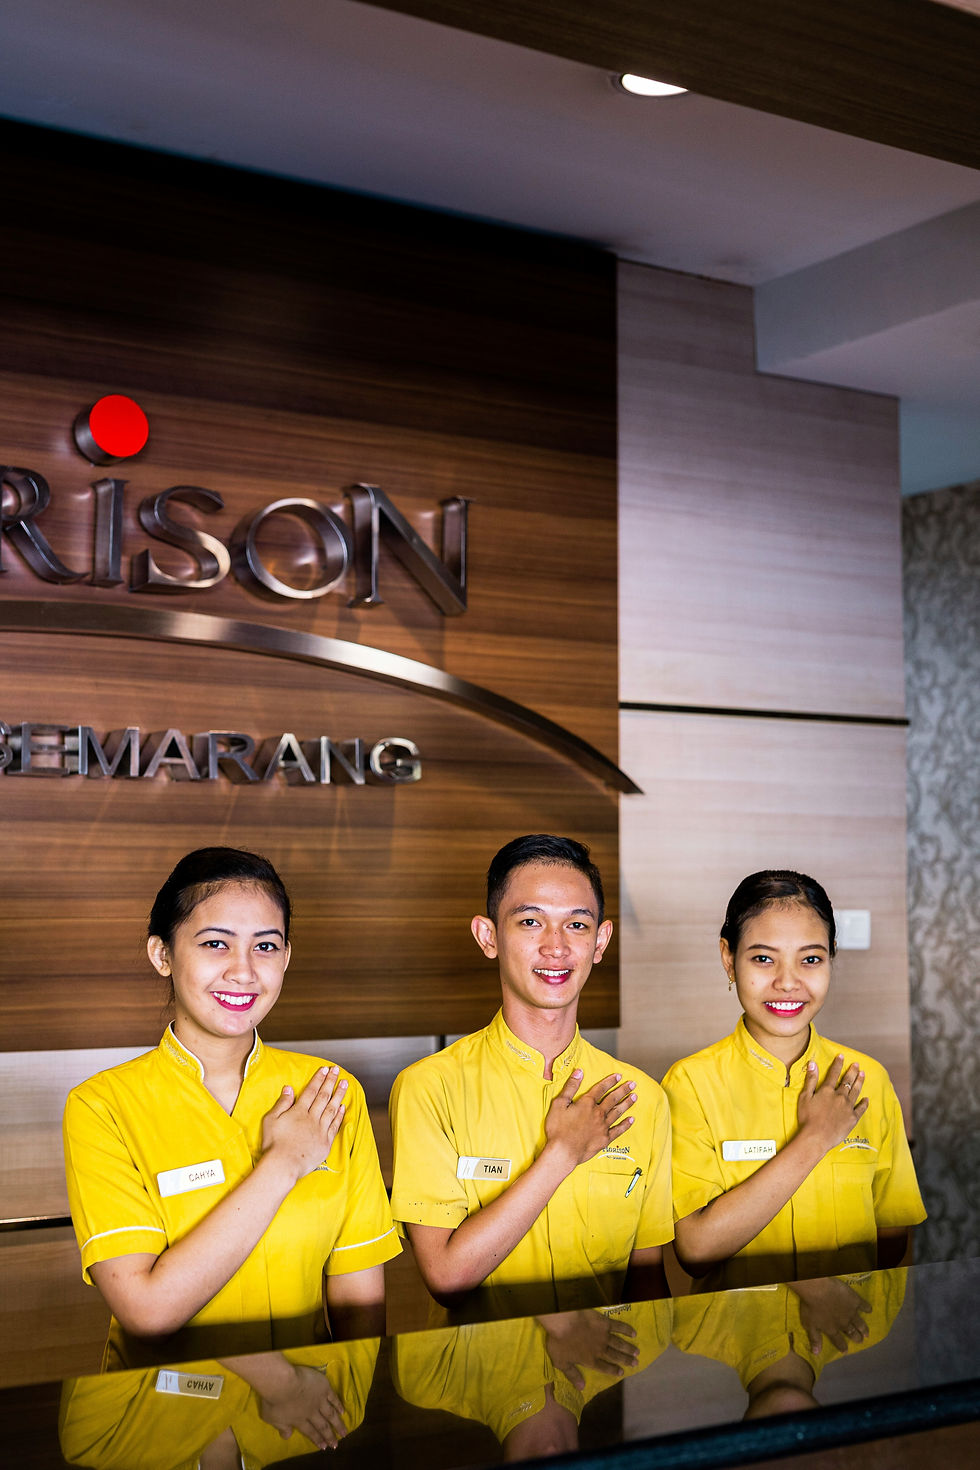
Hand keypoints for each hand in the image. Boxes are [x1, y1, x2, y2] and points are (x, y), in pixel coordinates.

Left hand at [257, 1363, 346, 1450]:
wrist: (283, 1383)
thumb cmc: (273, 1400)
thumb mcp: (271, 1418)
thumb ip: (281, 1427)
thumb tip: (287, 1436)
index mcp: (299, 1420)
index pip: (310, 1432)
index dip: (317, 1440)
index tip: (324, 1447)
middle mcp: (311, 1413)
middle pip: (322, 1426)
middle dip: (330, 1436)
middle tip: (336, 1445)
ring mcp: (319, 1400)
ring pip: (331, 1414)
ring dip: (338, 1424)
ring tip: (344, 1432)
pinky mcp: (324, 1387)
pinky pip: (333, 1398)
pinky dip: (338, 1405)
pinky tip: (342, 1411)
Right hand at [261, 1066, 347, 1181]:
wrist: (283, 1165)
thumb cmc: (274, 1144)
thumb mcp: (271, 1120)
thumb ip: (282, 1103)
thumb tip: (289, 1088)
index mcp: (298, 1111)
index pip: (311, 1091)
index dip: (318, 1079)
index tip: (325, 1069)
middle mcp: (312, 1118)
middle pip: (323, 1096)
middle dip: (331, 1082)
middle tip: (337, 1071)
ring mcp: (320, 1130)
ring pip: (332, 1108)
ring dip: (339, 1095)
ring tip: (345, 1084)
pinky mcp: (325, 1143)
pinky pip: (335, 1126)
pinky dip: (340, 1115)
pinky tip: (343, 1107)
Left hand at [539, 1310, 638, 1390]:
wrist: (564, 1321)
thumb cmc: (560, 1342)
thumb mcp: (561, 1363)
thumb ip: (572, 1375)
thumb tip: (581, 1388)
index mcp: (590, 1360)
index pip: (605, 1367)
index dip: (613, 1370)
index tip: (622, 1372)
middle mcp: (600, 1350)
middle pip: (616, 1356)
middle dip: (626, 1360)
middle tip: (636, 1363)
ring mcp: (604, 1336)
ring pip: (619, 1343)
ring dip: (628, 1348)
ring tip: (637, 1352)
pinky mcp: (604, 1322)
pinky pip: (618, 1327)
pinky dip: (626, 1330)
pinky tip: (633, 1332)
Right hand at [544, 1070, 635, 1168]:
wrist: (563, 1152)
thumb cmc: (558, 1128)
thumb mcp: (559, 1103)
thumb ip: (570, 1087)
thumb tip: (579, 1072)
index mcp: (587, 1103)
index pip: (601, 1088)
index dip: (610, 1081)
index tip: (619, 1076)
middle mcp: (598, 1113)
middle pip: (613, 1099)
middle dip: (623, 1090)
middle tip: (633, 1084)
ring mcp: (603, 1127)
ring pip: (618, 1112)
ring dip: (627, 1104)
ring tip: (634, 1097)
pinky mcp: (604, 1139)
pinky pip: (618, 1130)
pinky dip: (626, 1125)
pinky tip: (631, 1120)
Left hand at [790, 1277, 871, 1354]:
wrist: (818, 1290)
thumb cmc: (810, 1306)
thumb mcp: (809, 1324)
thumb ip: (814, 1338)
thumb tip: (816, 1353)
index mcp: (832, 1329)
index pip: (838, 1341)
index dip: (842, 1346)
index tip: (846, 1351)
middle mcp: (843, 1323)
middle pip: (852, 1333)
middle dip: (856, 1338)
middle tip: (861, 1340)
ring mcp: (850, 1312)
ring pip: (860, 1323)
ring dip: (864, 1328)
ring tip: (866, 1332)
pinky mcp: (855, 1301)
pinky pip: (863, 1306)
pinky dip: (867, 1308)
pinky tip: (869, 1309)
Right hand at [797, 1055, 867, 1153]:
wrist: (816, 1137)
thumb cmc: (807, 1118)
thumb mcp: (804, 1097)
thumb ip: (810, 1080)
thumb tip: (813, 1064)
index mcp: (827, 1091)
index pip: (833, 1074)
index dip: (838, 1064)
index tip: (841, 1056)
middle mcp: (839, 1096)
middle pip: (847, 1081)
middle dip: (852, 1071)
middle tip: (856, 1064)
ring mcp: (847, 1107)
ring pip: (855, 1091)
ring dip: (859, 1082)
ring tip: (862, 1074)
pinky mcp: (852, 1118)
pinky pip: (861, 1109)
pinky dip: (864, 1103)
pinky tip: (866, 1099)